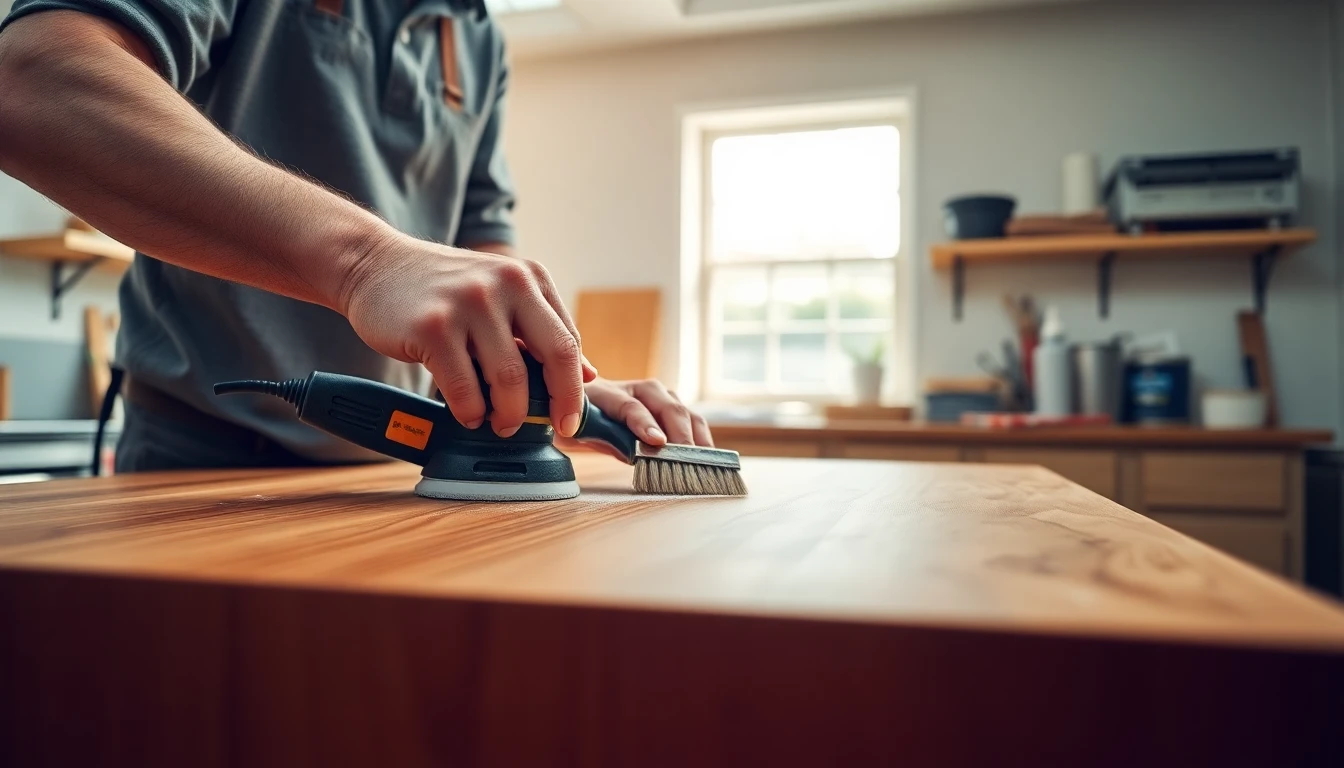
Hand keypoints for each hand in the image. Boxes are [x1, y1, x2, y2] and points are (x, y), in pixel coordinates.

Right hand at [339, 231, 596, 437]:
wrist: (375, 265)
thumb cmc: (442, 289)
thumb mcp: (500, 294)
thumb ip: (540, 330)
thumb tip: (588, 374)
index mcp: (529, 278)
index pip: (568, 342)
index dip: (574, 388)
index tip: (570, 418)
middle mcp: (506, 284)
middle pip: (554, 357)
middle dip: (556, 404)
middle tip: (548, 429)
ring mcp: (469, 303)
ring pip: (509, 379)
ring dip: (508, 414)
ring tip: (499, 423)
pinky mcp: (432, 327)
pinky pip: (463, 388)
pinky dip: (470, 411)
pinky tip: (468, 414)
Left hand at [557, 378, 713, 458]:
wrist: (582, 401)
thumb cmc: (579, 419)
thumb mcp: (579, 431)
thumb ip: (605, 438)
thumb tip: (636, 454)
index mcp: (608, 392)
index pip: (631, 407)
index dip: (645, 424)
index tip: (658, 442)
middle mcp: (637, 389)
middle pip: (666, 407)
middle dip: (679, 435)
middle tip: (688, 460)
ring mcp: (658, 395)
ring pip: (683, 411)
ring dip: (695, 436)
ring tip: (703, 461)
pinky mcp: (671, 405)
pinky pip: (691, 418)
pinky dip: (700, 436)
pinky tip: (707, 454)